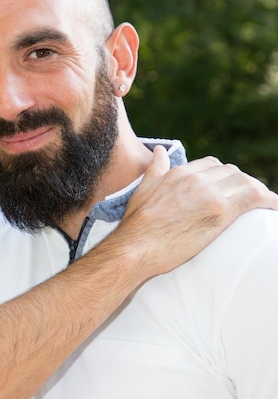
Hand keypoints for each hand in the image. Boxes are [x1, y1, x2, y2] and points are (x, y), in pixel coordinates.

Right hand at [119, 146, 277, 276]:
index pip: (212, 165)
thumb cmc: (135, 226)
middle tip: (250, 198)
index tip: (230, 187)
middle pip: (231, 172)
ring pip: (245, 183)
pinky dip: (269, 201)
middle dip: (243, 183)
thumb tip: (158, 151)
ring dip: (258, 192)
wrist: (135, 247)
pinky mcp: (220, 212)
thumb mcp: (143, 190)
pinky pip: (253, 198)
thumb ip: (155, 169)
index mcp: (179, 173)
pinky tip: (276, 207)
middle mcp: (196, 179)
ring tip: (265, 204)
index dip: (224, 175)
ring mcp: (209, 194)